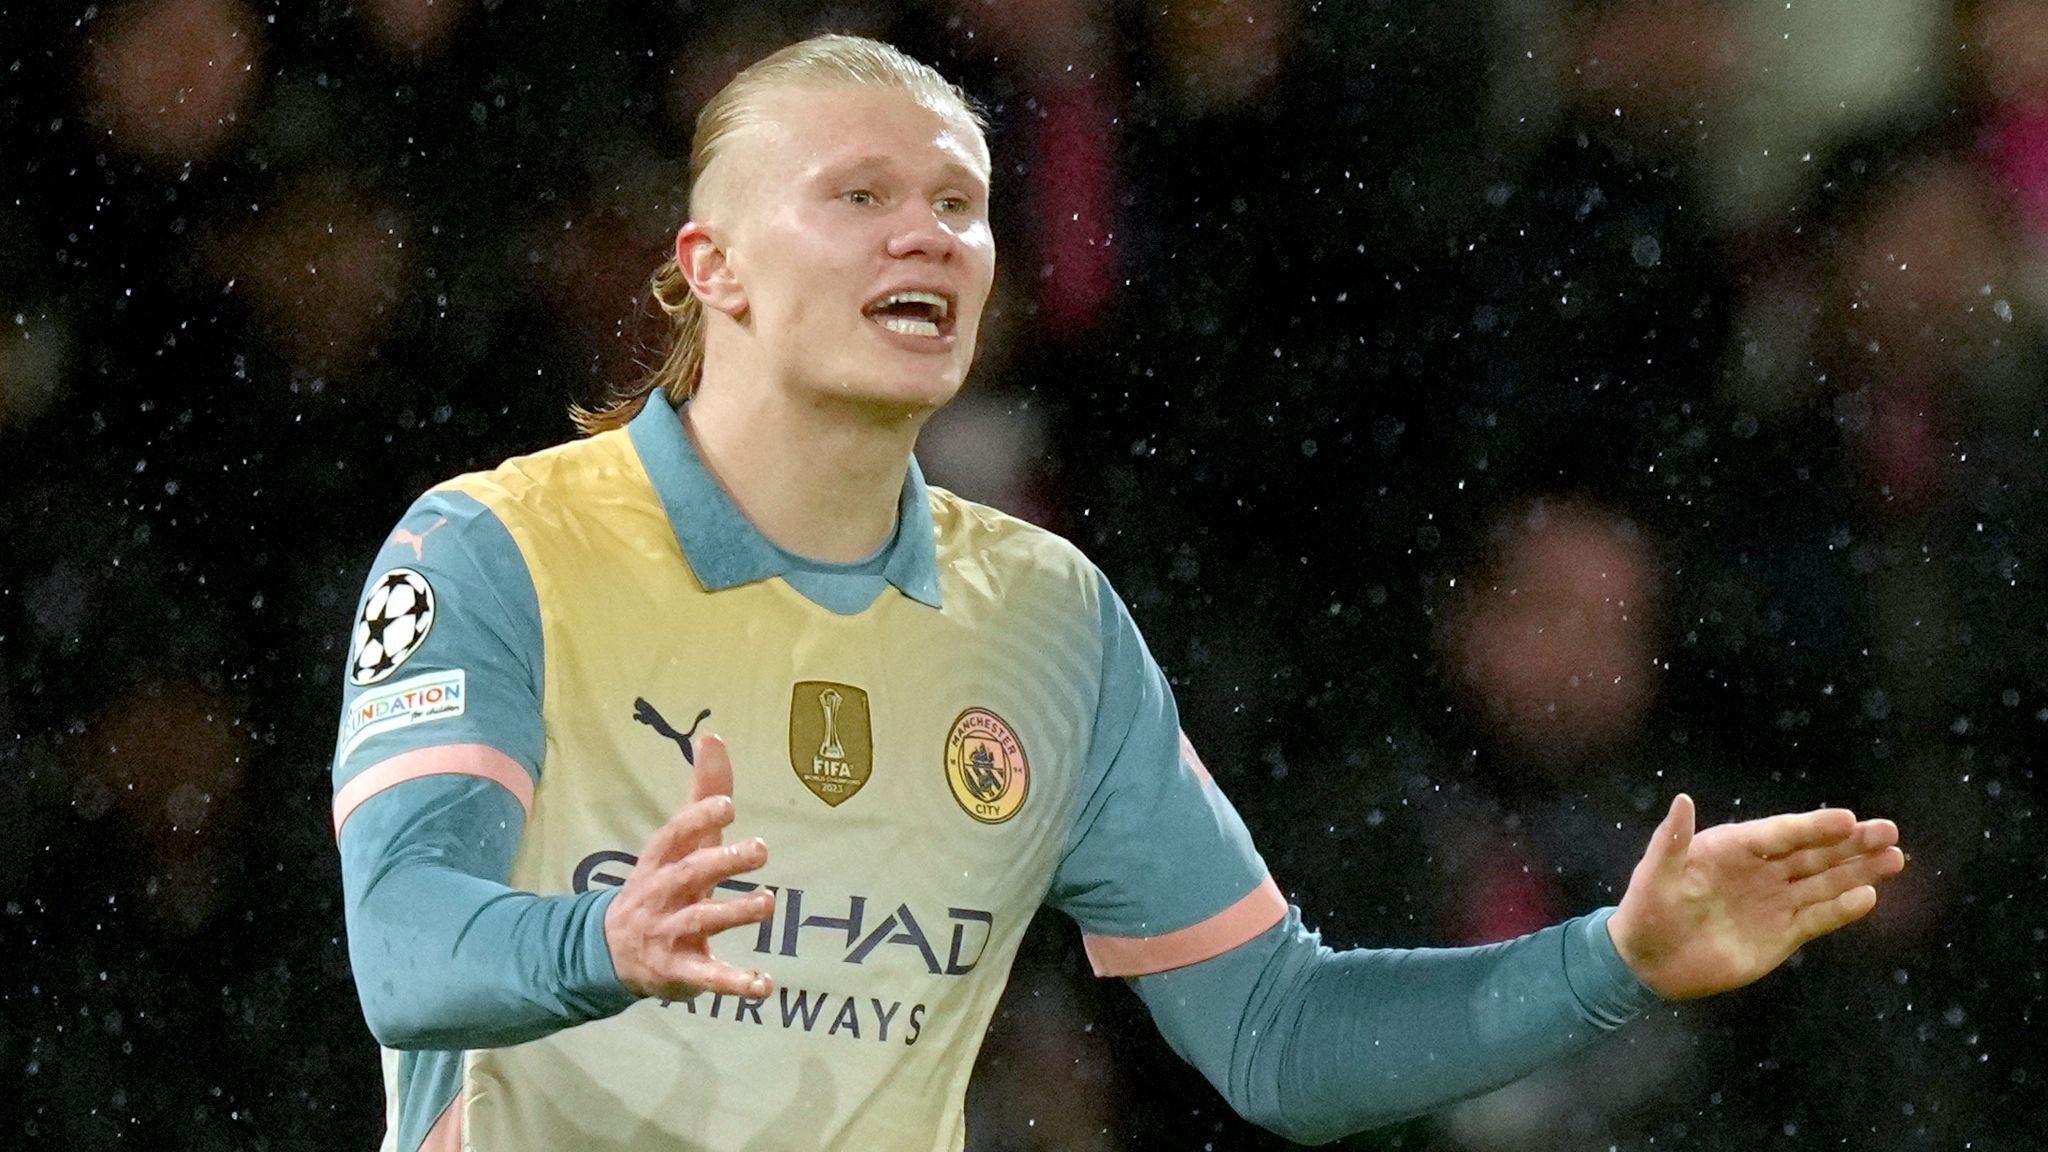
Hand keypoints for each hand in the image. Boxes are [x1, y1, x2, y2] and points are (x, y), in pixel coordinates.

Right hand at [603, 735, 776, 1001]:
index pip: (676, 835)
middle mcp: (662, 894)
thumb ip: (703, 792)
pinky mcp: (679, 972)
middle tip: (760, 849)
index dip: (699, 819)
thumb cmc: (661, 882)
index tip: (728, 805)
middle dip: (722, 862)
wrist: (611, 949)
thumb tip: (715, 737)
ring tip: (767, 904)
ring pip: (700, 922)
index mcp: (661, 860)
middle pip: (689, 875)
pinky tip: (764, 984)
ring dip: (734, 913)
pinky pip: (707, 977)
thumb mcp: (679, 840)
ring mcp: (668, 934)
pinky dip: (735, 982)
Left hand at [1607, 795, 1904, 999]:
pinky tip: (1868, 897)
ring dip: (1858, 871)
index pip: (1780, 833)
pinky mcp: (1781, 934)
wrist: (1647, 962)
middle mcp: (1759, 871)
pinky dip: (1842, 909)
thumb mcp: (1653, 875)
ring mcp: (1773, 901)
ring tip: (1894, 857)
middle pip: (1812, 853)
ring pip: (1823, 882)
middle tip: (1889, 830)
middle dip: (1851, 843)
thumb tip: (1682, 799)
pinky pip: (1817, 918)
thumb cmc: (1645, 911)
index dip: (1813, 827)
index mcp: (1731, 848)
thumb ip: (1670, 841)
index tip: (1848, 819)